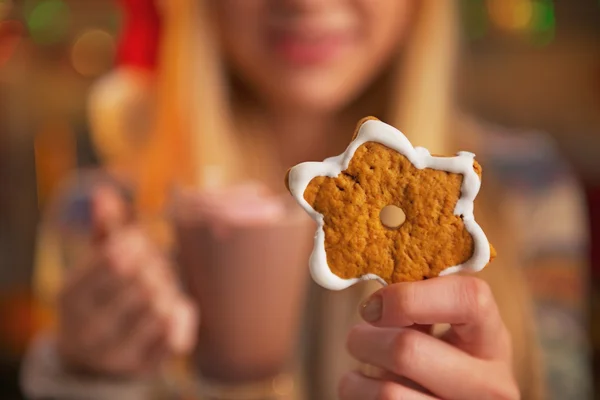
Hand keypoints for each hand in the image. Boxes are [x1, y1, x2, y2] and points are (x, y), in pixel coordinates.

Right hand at [56, 185, 197, 377]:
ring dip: (170, 291)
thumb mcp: (94, 266)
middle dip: (157, 268)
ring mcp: (115, 353)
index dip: (137, 245)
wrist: (93, 359)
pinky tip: (173, 311)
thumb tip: (105, 193)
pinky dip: (182, 316)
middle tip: (157, 268)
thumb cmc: (101, 298)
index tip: (140, 247)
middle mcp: (88, 328)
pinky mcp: (143, 368)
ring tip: (162, 290)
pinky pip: (178, 334)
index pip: (115, 256)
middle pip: (143, 281)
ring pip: (162, 306)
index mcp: (70, 295)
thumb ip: (105, 231)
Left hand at [339, 276, 518, 399]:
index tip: (377, 305)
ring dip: (356, 377)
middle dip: (366, 339)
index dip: (410, 295)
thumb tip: (375, 291)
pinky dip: (357, 396)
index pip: (470, 298)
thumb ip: (416, 305)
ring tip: (363, 370)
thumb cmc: (430, 359)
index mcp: (492, 340)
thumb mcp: (437, 330)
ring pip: (388, 393)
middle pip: (408, 350)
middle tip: (357, 338)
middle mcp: (491, 385)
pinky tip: (369, 393)